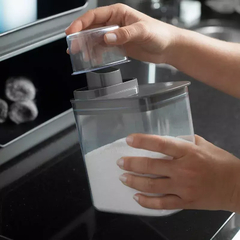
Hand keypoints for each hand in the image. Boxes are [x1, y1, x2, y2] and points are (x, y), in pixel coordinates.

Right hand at [65, 3, 178, 63]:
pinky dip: (97, 53)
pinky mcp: (119, 45)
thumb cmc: (159, 34)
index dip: (80, 24)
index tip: (71, 33)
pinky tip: (93, 58)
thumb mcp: (142, 32)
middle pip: (92, 28)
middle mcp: (115, 23)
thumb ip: (124, 34)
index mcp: (118, 13)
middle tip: (72, 47)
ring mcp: (117, 35)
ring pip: (96, 39)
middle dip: (80, 36)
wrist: (168, 47)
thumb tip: (107, 38)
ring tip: (79, 54)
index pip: (94, 16)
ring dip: (87, 46)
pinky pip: (104, 48)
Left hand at [117, 134, 239, 211]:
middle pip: (151, 166)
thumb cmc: (219, 161)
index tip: (129, 140)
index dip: (143, 141)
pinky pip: (162, 204)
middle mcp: (183, 170)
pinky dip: (147, 202)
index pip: (160, 144)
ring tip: (123, 178)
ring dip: (134, 182)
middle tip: (120, 162)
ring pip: (152, 186)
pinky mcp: (185, 203)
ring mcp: (183, 188)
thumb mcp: (202, 144)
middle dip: (132, 164)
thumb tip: (163, 141)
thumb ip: (182, 141)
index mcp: (187, 152)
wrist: (236, 185)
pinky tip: (137, 198)